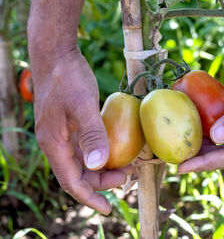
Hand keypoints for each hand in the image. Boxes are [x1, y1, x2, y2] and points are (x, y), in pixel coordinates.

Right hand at [32, 49, 132, 214]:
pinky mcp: (69, 124)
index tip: (109, 209)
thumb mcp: (83, 105)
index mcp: (54, 144)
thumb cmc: (67, 77)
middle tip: (129, 176)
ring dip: (103, 169)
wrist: (56, 54)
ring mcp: (61, 134)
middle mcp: (55, 143)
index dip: (90, 198)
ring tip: (127, 166)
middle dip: (102, 182)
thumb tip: (98, 165)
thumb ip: (92, 134)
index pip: (71, 182)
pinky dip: (101, 153)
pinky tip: (117, 148)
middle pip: (78, 174)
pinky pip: (84, 147)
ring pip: (82, 162)